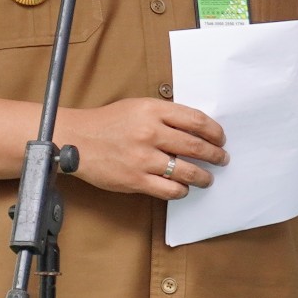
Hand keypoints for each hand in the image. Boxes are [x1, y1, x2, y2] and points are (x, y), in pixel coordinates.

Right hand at [53, 98, 226, 199]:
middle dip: (215, 155)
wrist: (75, 140)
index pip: (196, 120)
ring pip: (187, 171)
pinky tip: (184, 188)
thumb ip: (165, 115)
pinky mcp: (135, 180)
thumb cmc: (108, 122)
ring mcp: (142, 158)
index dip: (214, 132)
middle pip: (196, 146)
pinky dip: (182, 190)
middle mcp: (149, 133)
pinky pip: (169, 189)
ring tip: (207, 178)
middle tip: (222, 159)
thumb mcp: (138, 107)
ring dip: (203, 177)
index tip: (220, 138)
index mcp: (153, 110)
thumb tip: (197, 128)